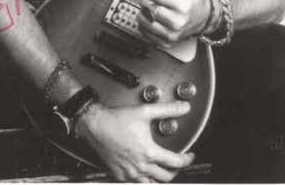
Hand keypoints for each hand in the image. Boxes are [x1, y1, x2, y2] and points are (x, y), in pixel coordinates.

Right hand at [74, 101, 193, 181]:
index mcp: (149, 152)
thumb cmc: (117, 119)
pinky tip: (144, 174)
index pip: (176, 163)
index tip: (189, 156)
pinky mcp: (119, 175)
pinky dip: (144, 181)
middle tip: (177, 164)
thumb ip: (167, 109)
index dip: (187, 160)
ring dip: (160, 179)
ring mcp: (129, 173)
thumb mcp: (145, 111)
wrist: (96, 125)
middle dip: (175, 171)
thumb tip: (183, 108)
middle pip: (166, 177)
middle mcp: (140, 166)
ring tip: (162, 171)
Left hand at [138, 0, 210, 46]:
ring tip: (157, 7)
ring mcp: (171, 35)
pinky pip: (143, 31)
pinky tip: (156, 18)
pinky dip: (146, 24)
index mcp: (184, 5)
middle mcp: (178, 22)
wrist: (202, 18)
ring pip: (143, 19)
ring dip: (146, 12)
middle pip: (147, 6)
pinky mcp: (164, 43)